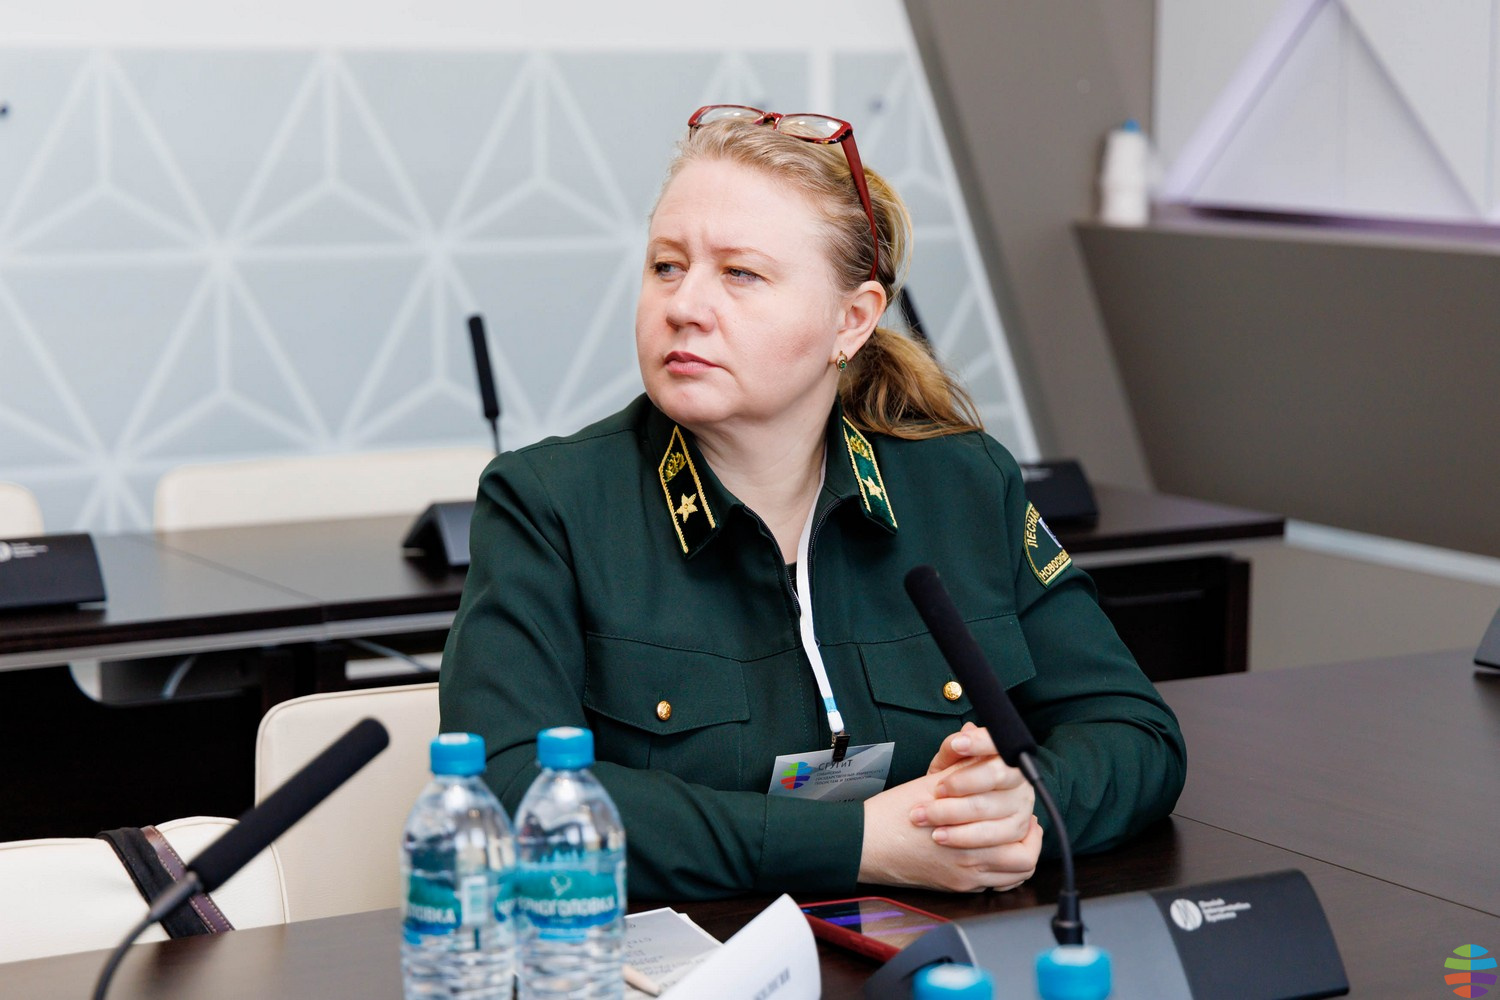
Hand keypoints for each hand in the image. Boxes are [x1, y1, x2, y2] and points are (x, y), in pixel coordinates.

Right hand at [857, 724, 1040, 891]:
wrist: (866, 842)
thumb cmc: (894, 812)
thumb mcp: (933, 780)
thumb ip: (964, 761)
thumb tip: (979, 738)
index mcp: (971, 821)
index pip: (1015, 810)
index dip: (1023, 802)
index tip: (1022, 797)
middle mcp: (973, 852)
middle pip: (1023, 844)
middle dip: (1032, 834)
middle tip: (1032, 823)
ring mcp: (967, 874)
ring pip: (1018, 868)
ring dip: (1025, 853)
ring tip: (1022, 840)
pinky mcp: (959, 886)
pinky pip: (998, 886)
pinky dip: (1007, 873)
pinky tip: (1000, 858)